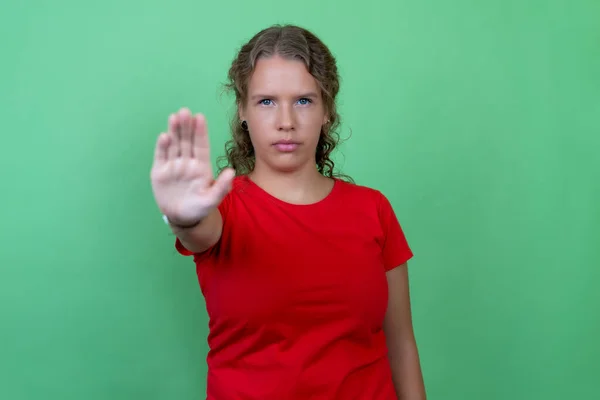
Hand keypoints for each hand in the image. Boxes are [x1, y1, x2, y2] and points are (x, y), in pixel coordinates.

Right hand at [150, 108, 234, 225]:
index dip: (200, 132)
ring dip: (174, 131)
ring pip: (174, 145)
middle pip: (187, 141)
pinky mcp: (160, 172)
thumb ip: (222, 186)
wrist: (182, 218)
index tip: (200, 117)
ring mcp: (173, 165)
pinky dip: (162, 147)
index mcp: (201, 166)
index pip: (201, 145)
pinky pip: (161, 156)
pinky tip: (164, 136)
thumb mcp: (213, 199)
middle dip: (186, 127)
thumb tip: (231, 172)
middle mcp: (187, 162)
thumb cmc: (200, 208)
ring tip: (174, 117)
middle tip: (185, 112)